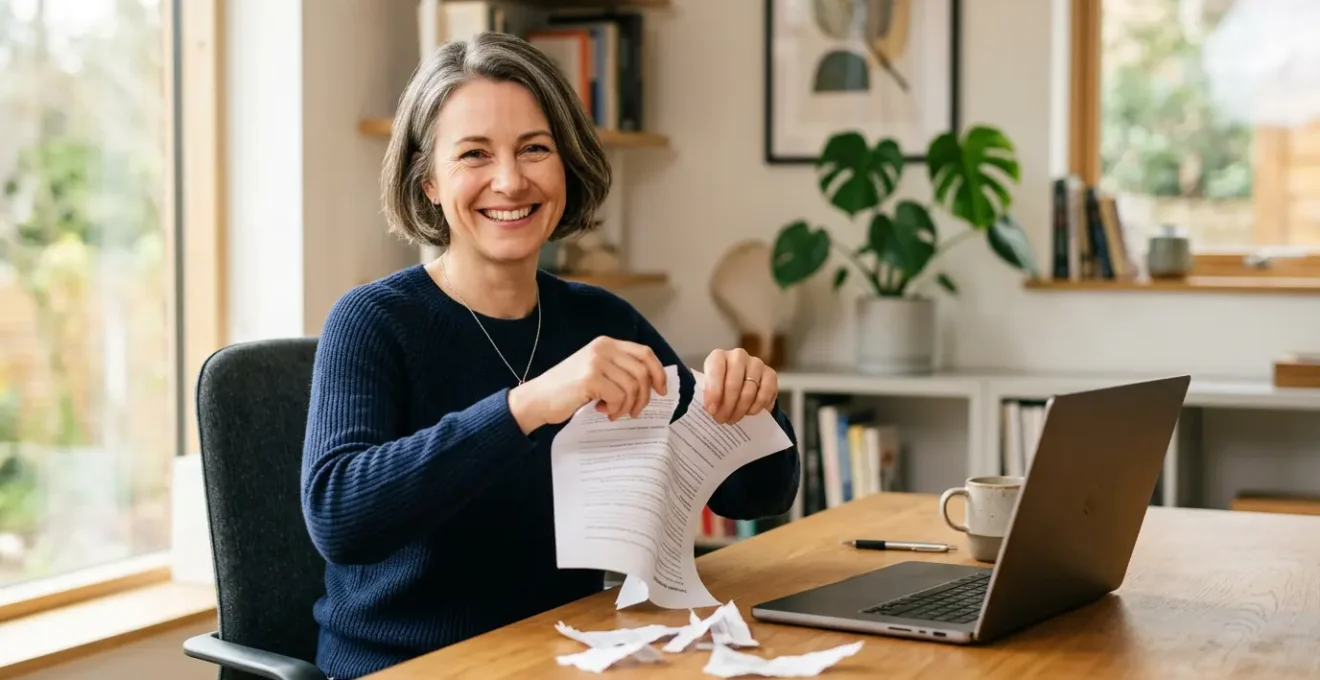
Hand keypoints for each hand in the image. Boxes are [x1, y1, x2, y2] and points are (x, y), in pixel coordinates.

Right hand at [508, 336, 666, 431]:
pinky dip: (616, 409)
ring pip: (632, 387)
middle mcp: (603, 348)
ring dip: (627, 406)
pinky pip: (619, 397)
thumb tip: (652, 384)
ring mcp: (596, 362)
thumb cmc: (567, 390)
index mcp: (606, 343)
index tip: (662, 391)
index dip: (658, 372)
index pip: (645, 353)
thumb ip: (618, 370)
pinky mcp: (590, 378)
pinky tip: (602, 411)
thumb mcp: (595, 371)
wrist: (537, 399)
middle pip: (642, 372)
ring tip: (614, 413)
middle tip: (634, 412)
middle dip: (644, 397)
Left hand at [702, 348, 777, 424]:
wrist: (741, 385)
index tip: (711, 410)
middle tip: (722, 420)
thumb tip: (712, 409)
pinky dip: (756, 407)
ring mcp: (756, 364)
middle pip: (733, 383)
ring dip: (740, 410)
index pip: (716, 370)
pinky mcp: (770, 374)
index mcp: (719, 356)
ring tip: (733, 419)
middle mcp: (738, 356)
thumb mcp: (709, 389)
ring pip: (749, 392)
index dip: (713, 391)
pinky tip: (749, 413)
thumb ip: (709, 396)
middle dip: (727, 406)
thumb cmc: (720, 387)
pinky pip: (764, 395)